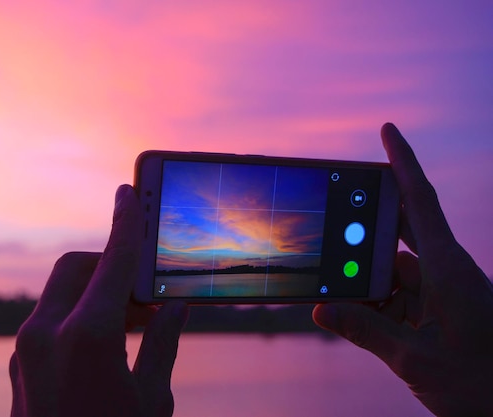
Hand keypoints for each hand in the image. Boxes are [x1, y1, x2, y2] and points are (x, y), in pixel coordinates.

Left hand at [9, 185, 188, 416]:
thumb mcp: (153, 399)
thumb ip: (165, 344)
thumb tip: (177, 307)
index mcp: (87, 339)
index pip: (113, 261)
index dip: (126, 222)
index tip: (129, 192)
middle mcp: (46, 334)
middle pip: (77, 266)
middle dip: (110, 262)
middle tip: (145, 284)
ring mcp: (26, 349)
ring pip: (62, 291)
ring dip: (96, 290)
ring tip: (135, 316)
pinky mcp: (20, 363)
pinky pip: (50, 317)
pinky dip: (79, 312)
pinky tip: (106, 337)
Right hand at [313, 123, 492, 416]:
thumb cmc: (482, 386)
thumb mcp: (416, 360)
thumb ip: (365, 332)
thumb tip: (321, 311)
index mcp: (449, 269)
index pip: (420, 202)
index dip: (403, 163)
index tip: (388, 130)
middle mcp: (445, 272)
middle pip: (399, 230)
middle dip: (366, 225)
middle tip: (334, 221)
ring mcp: (442, 293)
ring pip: (392, 270)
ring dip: (365, 280)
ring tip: (336, 291)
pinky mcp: (437, 312)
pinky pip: (397, 296)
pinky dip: (374, 303)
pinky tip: (353, 315)